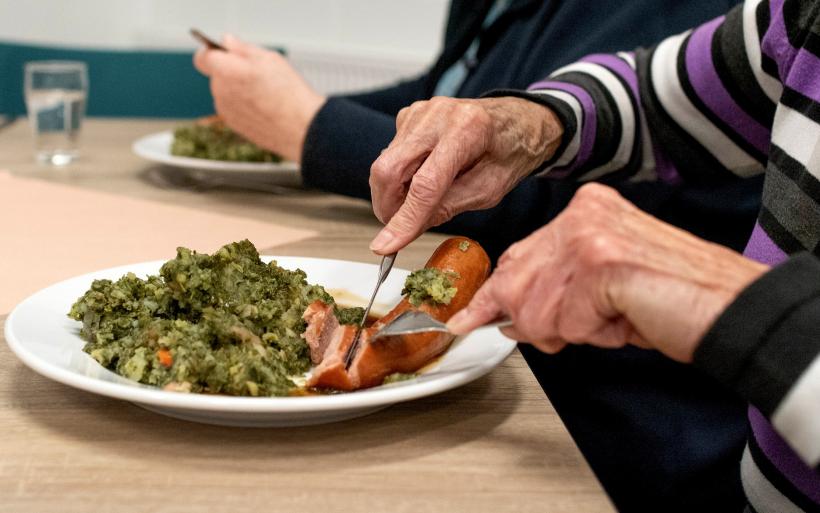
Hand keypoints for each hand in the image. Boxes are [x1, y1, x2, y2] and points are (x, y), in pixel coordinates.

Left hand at [193, 34, 325, 162]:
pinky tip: (265, 107)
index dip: (213, 53)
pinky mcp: (234, 125)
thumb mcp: (270, 59)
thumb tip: (228, 42)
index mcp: (226, 71)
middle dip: (233, 72)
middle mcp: (221, 92)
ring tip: (265, 93)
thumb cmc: (288, 93)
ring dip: (239, 90)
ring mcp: (226, 111)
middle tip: (259, 74)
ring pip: (227, 93)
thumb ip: (243, 49)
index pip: (203, 58)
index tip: (225, 53)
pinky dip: (245, 106)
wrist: (301, 128)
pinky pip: (234, 109)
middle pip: (218, 75)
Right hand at [369, 97, 562, 253]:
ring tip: (423, 197)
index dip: (404, 219)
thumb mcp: (488, 190)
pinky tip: (422, 177)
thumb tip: (406, 231)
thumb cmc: (508, 153)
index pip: (425, 184)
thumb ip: (448, 207)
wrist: (516, 119)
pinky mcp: (409, 115)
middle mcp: (438, 115)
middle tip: (399, 228)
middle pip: (389, 168)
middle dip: (386, 206)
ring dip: (395, 192)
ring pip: (384, 164)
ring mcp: (420, 112)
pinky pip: (390, 154)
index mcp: (468, 130)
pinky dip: (399, 177)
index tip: (386, 246)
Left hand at [447, 183, 768, 362]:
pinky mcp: (601, 263)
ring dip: (573, 332)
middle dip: (533, 322)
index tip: (466, 318)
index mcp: (584, 210)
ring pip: (536, 310)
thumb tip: (507, 317)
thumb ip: (556, 287)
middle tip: (575, 329)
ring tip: (616, 320)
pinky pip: (567, 323)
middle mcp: (582, 214)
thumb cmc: (674, 299)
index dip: (493, 295)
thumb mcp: (603, 285)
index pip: (516, 256)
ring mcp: (589, 235)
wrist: (733, 308)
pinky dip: (596, 335)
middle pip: (515, 284)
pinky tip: (627, 320)